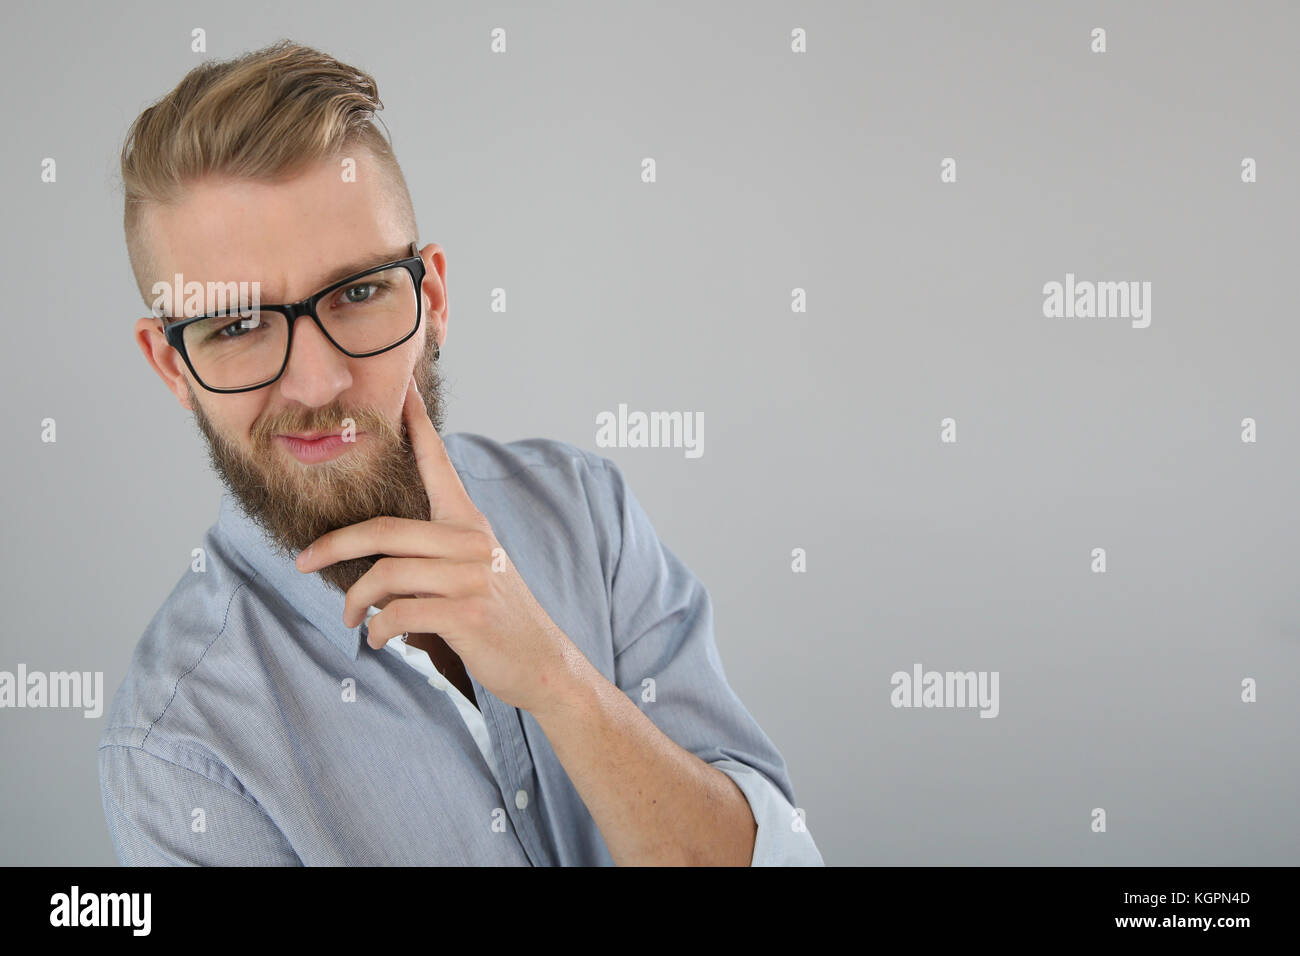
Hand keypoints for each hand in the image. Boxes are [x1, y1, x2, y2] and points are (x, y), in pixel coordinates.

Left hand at [295, 374, 581, 715]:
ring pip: (386, 576)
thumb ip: (433, 555)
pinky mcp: (466, 613)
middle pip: (384, 530)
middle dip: (334, 547)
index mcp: (470, 524)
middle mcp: (472, 541)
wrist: (542, 662)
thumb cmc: (498, 618)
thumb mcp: (475, 571)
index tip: (403, 388)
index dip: (419, 424)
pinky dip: (379, 631)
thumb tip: (377, 568)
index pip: (438, 463)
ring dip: (357, 603)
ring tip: (353, 619)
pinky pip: (398, 614)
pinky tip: (381, 640)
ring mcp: (471, 577)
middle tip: (303, 562)